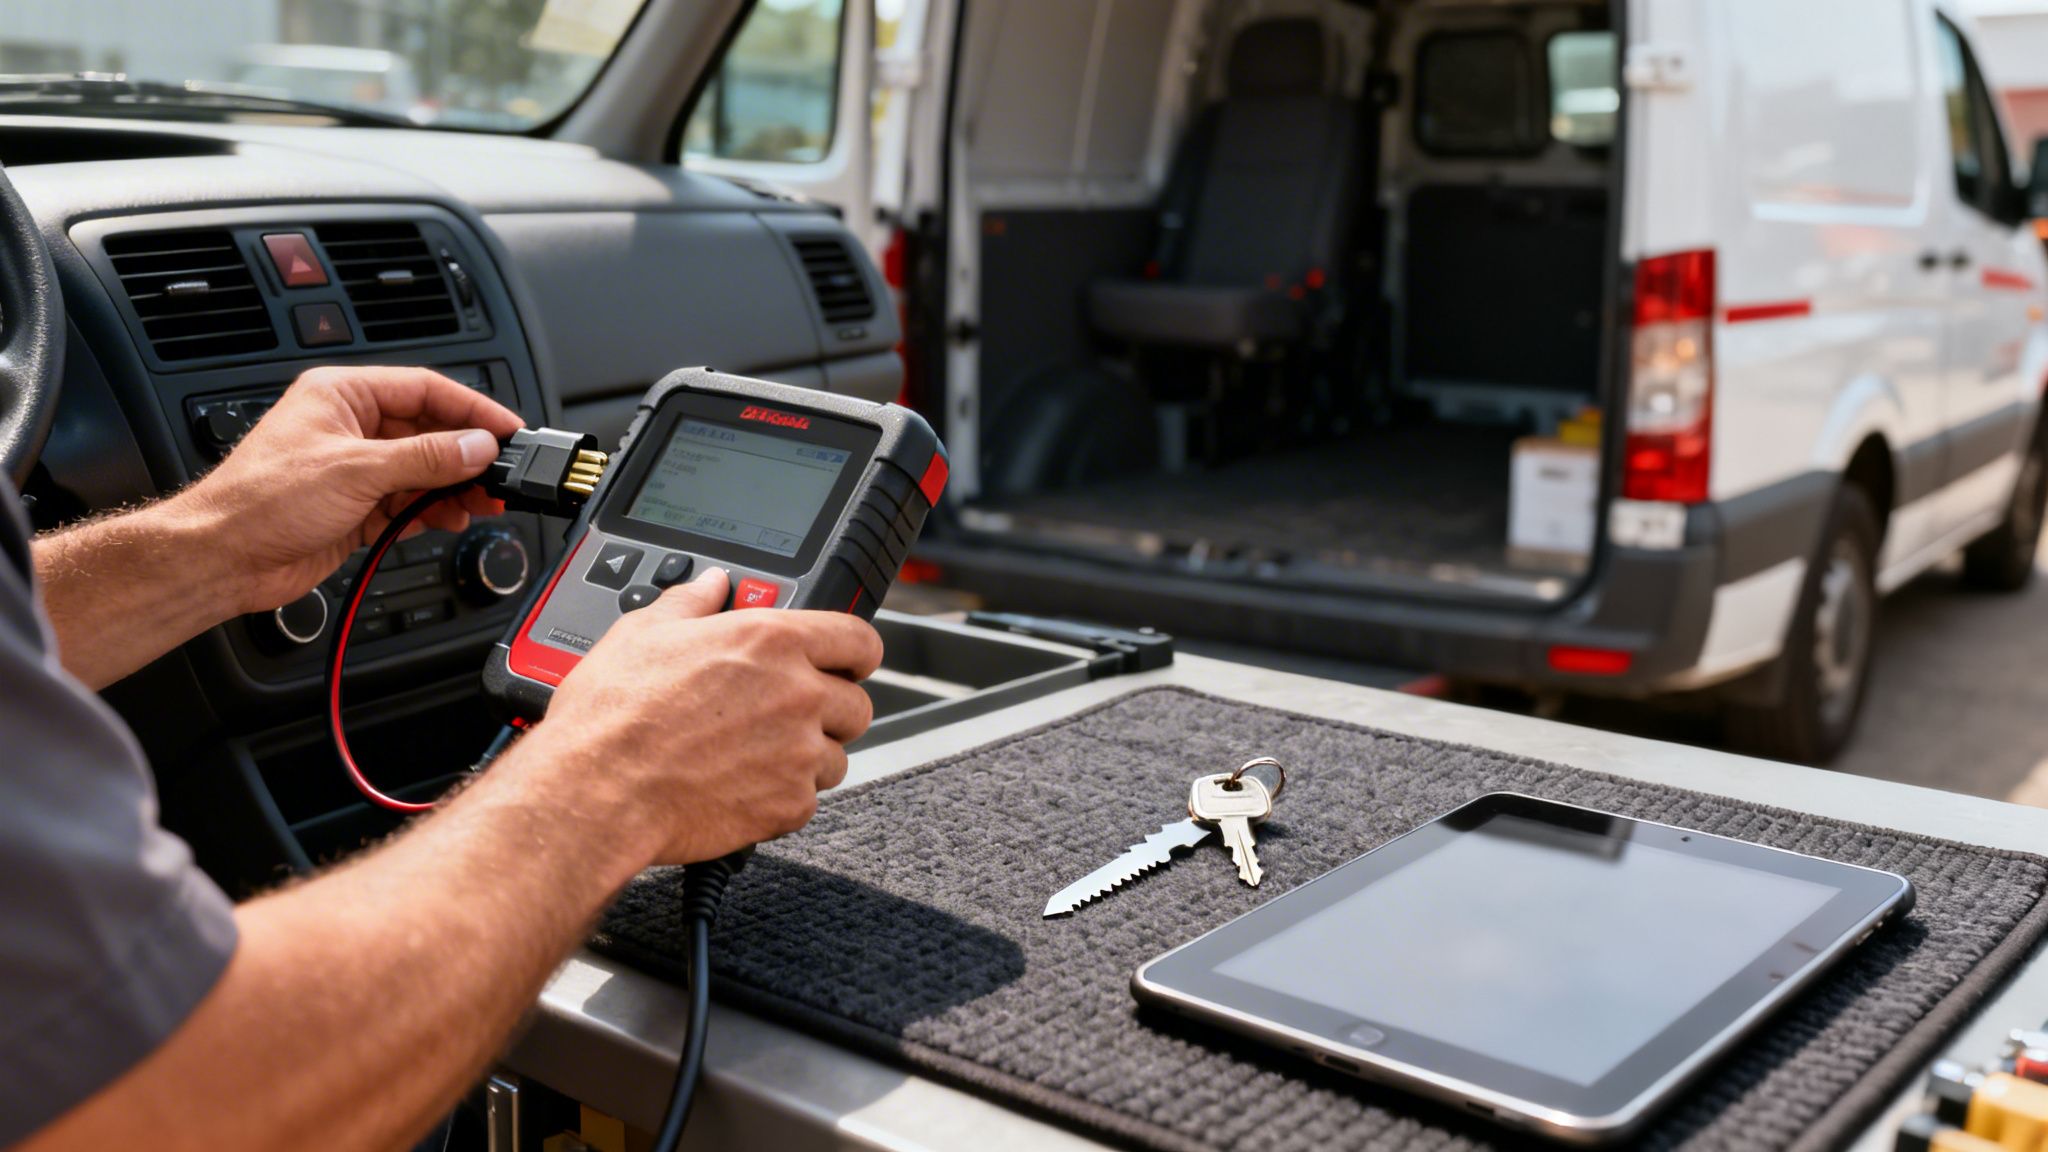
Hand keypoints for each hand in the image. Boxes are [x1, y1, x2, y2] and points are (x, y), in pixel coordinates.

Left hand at [180, 366, 524, 614]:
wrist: (224, 558)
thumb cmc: (260, 501)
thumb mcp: (356, 469)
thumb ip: (424, 457)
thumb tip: (476, 445)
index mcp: (342, 395)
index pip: (424, 389)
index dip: (471, 408)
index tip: (507, 428)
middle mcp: (350, 427)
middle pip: (429, 431)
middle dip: (467, 454)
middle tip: (502, 473)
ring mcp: (355, 468)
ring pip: (423, 470)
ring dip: (455, 486)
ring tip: (485, 501)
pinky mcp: (357, 507)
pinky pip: (410, 502)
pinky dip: (434, 510)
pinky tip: (452, 517)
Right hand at [520, 568, 882, 865]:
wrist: (597, 791)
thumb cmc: (613, 716)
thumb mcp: (643, 634)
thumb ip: (691, 602)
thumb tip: (712, 584)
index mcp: (771, 641)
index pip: (859, 640)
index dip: (854, 653)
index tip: (845, 663)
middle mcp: (798, 694)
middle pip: (856, 704)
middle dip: (830, 710)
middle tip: (787, 716)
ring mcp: (799, 753)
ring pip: (836, 757)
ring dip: (808, 757)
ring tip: (755, 756)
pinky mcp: (789, 804)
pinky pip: (808, 800)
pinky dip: (783, 798)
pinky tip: (742, 786)